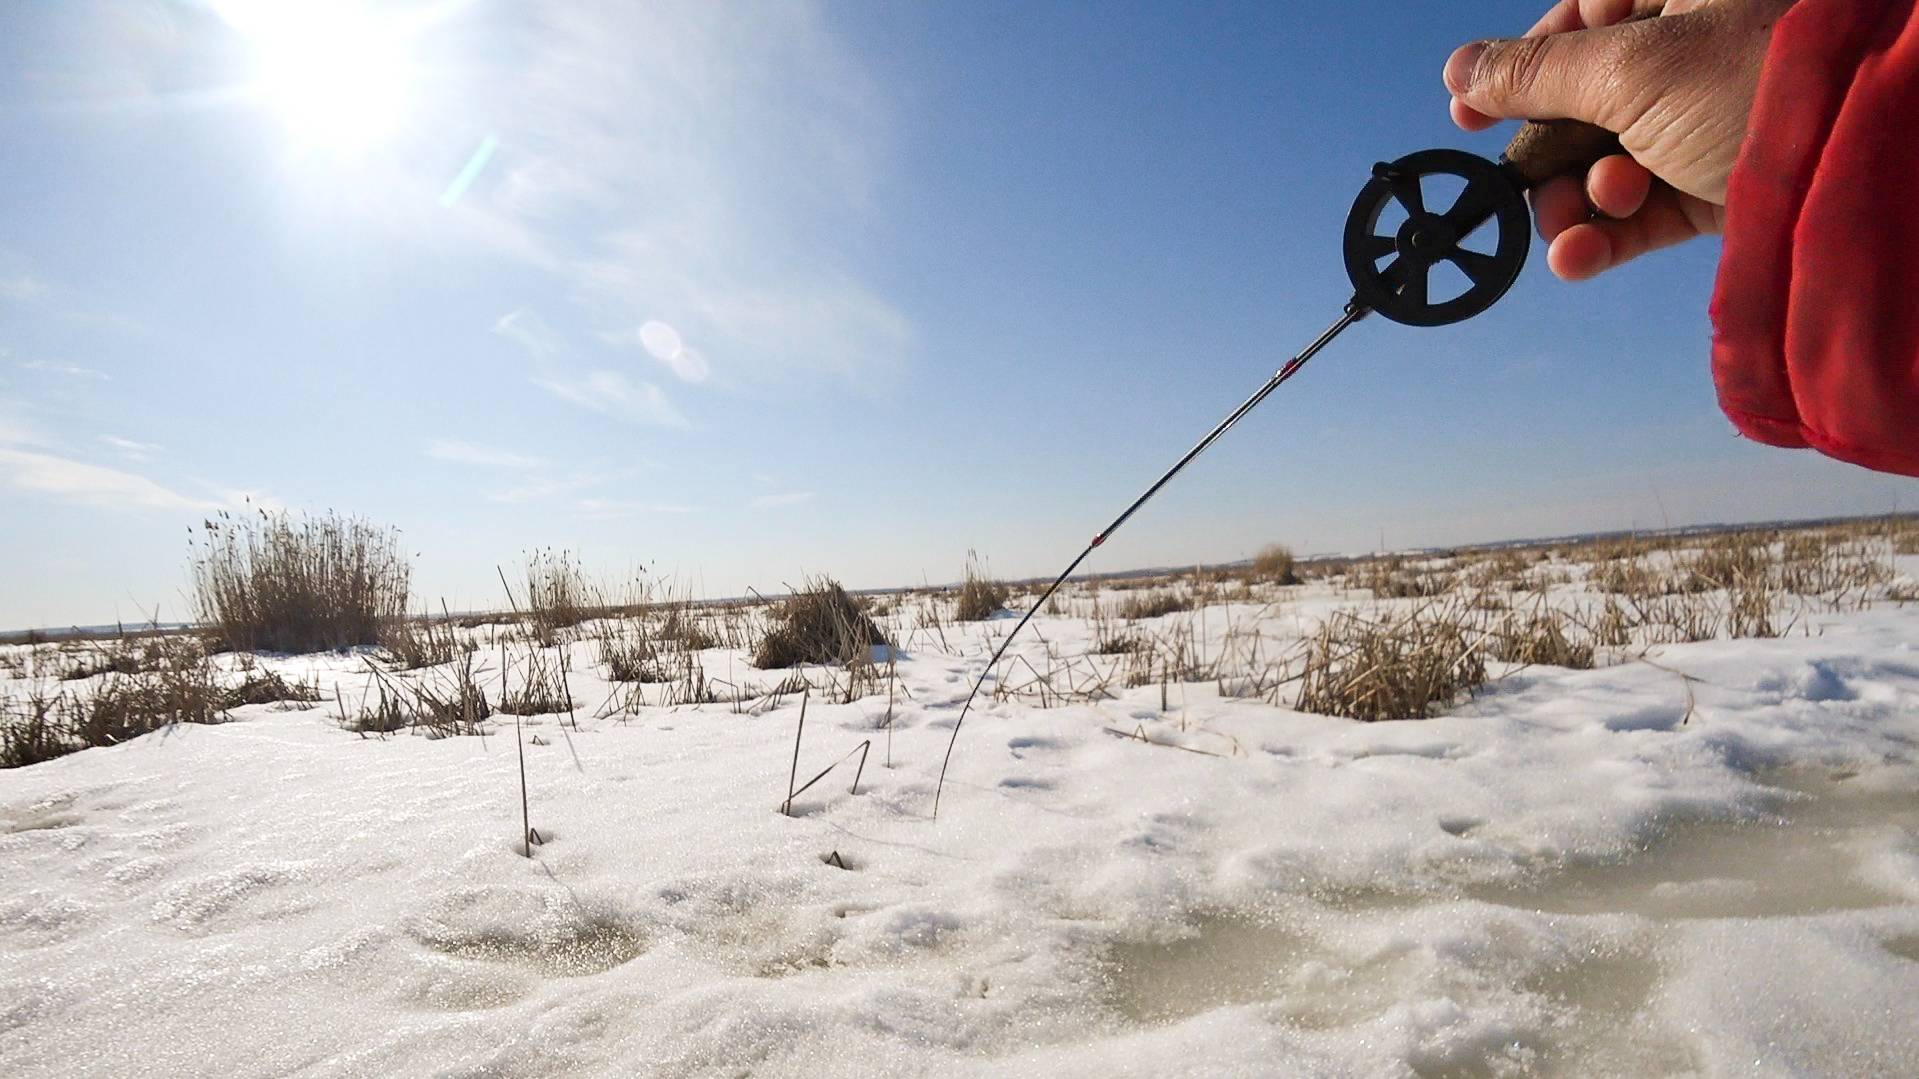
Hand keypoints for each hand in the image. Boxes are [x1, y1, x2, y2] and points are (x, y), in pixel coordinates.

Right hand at [1442, 0, 1793, 279]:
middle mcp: (1701, 50)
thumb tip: (1461, 69)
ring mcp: (1712, 121)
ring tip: (1575, 223)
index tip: (1467, 113)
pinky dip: (1606, 235)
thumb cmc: (1763, 82)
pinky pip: (1645, 210)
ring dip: (1577, 201)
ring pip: (1611, 160)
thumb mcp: (1633, 69)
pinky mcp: (1722, 187)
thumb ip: (1538, 73)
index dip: (1521, 68)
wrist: (1867, 168)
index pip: (1582, 16)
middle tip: (1520, 186)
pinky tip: (1578, 255)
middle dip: (1550, 152)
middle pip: (1588, 98)